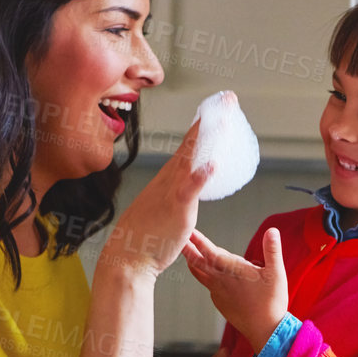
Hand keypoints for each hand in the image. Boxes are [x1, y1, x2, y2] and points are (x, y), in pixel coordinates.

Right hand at [98, 120, 214, 278]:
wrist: (127, 256)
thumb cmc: (145, 237)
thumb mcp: (163, 210)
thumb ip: (176, 197)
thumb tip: (184, 191)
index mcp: (168, 178)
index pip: (190, 146)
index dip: (204, 126)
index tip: (218, 108)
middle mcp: (170, 179)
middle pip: (194, 143)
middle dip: (213, 120)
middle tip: (230, 99)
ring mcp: (172, 191)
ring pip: (193, 158)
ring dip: (209, 137)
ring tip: (226, 118)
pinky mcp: (176, 209)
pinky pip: (188, 190)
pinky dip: (199, 176)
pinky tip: (212, 165)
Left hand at [182, 227, 287, 347]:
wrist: (265, 331)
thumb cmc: (272, 302)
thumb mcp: (276, 273)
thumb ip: (272, 250)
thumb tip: (272, 231)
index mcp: (232, 271)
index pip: (210, 252)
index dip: (198, 240)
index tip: (188, 231)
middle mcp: (220, 281)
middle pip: (198, 262)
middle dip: (188, 249)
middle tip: (180, 239)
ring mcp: (218, 293)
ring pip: (200, 274)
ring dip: (194, 262)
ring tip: (188, 254)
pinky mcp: (220, 302)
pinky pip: (209, 285)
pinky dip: (206, 275)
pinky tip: (211, 274)